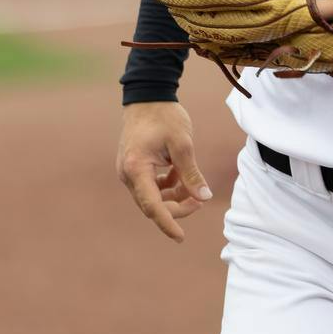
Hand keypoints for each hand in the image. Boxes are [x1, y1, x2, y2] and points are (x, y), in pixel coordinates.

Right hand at [117, 101, 211, 241]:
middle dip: (176, 207)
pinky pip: (150, 186)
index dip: (167, 223)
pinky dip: (167, 186)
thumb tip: (204, 197)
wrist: (147, 96)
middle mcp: (128, 173)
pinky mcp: (134, 167)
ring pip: (152, 197)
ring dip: (173, 197)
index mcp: (137, 168)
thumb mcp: (183, 144)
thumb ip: (192, 172)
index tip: (180, 237)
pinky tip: (181, 175)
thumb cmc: (164, 116)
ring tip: (194, 186)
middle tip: (200, 200)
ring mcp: (128, 171)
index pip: (152, 206)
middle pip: (152, 205)